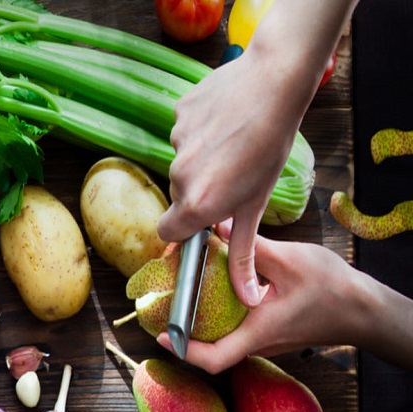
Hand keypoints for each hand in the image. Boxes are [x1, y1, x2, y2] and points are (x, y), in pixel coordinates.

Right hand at [157, 0, 354, 307]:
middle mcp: (178, 176)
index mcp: (197, 204)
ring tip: (234, 141)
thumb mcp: (257, 204)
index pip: (168, 231)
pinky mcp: (177, 114)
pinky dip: (200, 129)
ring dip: (203, 158)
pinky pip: (183, 131)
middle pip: (179, 194)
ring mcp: (175, 142)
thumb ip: (243, 254)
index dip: (185, 227)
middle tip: (233, 172)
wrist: (275, 81)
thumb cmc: (271, 146)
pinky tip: (225, 120)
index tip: (204, 217)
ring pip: (183, 161)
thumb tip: (248, 297)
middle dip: (201, 189)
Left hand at [157, 224, 412, 373]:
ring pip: (223, 337)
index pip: (214, 359)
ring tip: (183, 292)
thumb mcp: (290, 261)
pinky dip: (220, 313)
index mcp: (258, 332)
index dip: (184, 350)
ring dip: (202, 320)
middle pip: (211, 349)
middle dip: (185, 331)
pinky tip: (213, 288)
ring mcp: (263, 340)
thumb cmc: (333, 289)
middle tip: (164, 304)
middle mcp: (257, 343)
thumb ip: (252, 248)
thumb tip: (219, 227)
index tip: (163, 334)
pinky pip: (236, 328)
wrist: (364, 309)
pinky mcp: (268, 332)